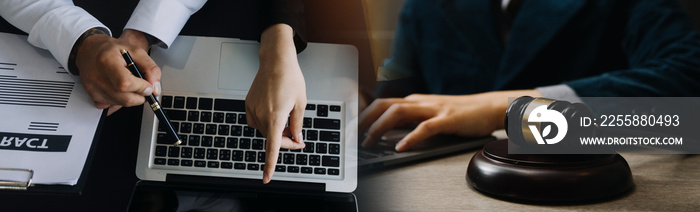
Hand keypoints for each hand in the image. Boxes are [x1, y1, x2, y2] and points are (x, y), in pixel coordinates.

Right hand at [74, 29, 160, 114]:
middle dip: (140, 96)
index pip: (125, 84)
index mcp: (107, 61)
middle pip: (125, 98)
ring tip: (129, 83)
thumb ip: (150, 69)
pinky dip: (121, 100)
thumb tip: (155, 90)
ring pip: (121, 104)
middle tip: (142, 86)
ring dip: (131, 97)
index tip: (148, 86)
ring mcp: (92, 88)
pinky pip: (113, 105)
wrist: (90, 50)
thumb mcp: (136, 51)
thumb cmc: (113, 49)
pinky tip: (119, 88)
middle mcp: (96, 76)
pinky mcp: (92, 96)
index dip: (141, 88)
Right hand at [245, 24, 305, 183]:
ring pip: (265, 131)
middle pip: (272, 139)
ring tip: (288, 122)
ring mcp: (252, 110)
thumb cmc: (290, 78)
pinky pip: (257, 122)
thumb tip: (296, 139)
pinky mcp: (248, 105)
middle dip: (285, 142)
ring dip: (276, 132)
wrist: (276, 61)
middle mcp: (261, 115)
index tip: (267, 178)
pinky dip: (266, 124)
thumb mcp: (301, 103)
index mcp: (276, 117)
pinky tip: (275, 115)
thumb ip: (298, 124)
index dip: (270, 165)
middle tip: (298, 139)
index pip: (272, 147)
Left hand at [359, 90, 540, 150]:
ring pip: (398, 112)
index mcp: (414, 101)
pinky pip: (425, 127)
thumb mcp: (430, 114)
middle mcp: (419, 102)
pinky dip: (410, 137)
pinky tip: (401, 147)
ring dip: (380, 127)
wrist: (489, 106)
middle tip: (350, 136)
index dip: (362, 114)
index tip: (348, 128)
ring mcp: (433, 109)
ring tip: (369, 142)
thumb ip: (411, 121)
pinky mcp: (447, 119)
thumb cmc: (460, 113)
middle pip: (383, 105)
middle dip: (363, 120)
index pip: (381, 104)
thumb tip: (389, 135)